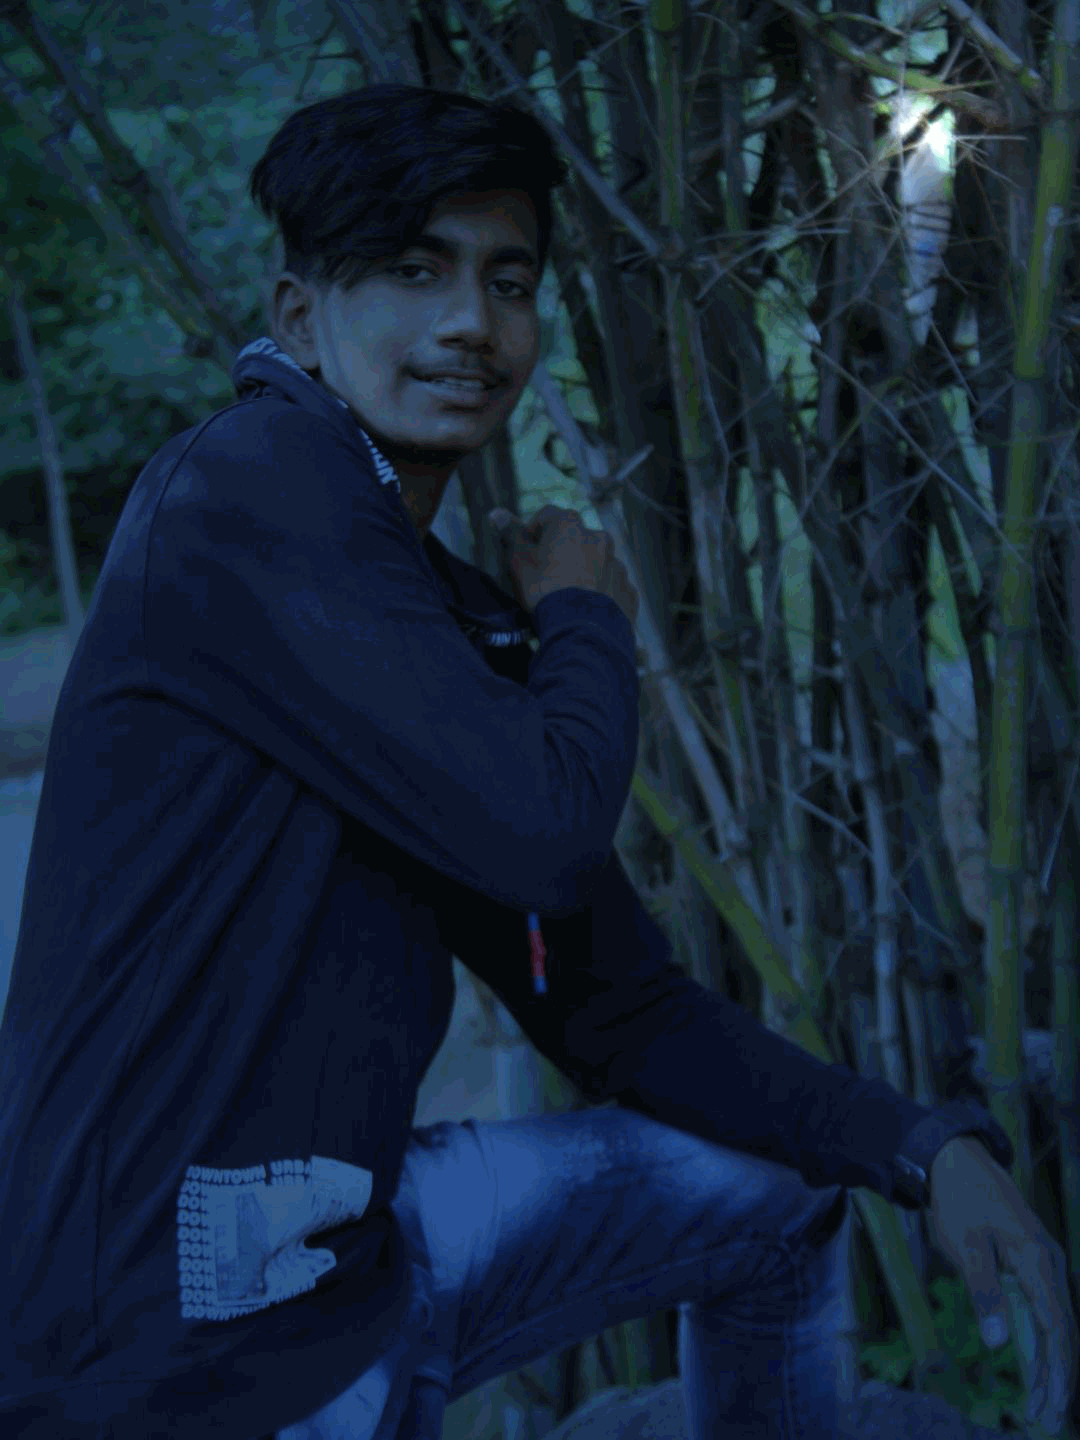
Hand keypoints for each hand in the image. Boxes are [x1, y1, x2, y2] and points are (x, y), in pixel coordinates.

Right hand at [488, 505, 639, 628]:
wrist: (582, 629)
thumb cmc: (544, 589)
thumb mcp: (519, 562)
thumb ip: (511, 535)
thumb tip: (497, 513)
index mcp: (570, 525)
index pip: (546, 516)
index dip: (533, 532)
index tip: (526, 553)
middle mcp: (599, 537)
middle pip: (575, 538)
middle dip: (562, 551)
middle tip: (548, 576)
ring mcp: (617, 563)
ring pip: (596, 561)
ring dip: (584, 570)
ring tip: (570, 595)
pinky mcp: (628, 589)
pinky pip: (611, 585)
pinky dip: (601, 590)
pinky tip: (588, 608)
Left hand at [929, 1136, 1078, 1434]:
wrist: (955, 1158)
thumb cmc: (958, 1200)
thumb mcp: (965, 1245)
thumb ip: (984, 1292)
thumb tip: (999, 1343)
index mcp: (1038, 1261)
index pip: (1057, 1328)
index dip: (1058, 1371)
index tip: (1052, 1406)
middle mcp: (1049, 1264)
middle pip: (1063, 1330)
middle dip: (1057, 1376)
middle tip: (1045, 1417)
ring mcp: (1043, 1262)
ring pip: (1055, 1321)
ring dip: (1050, 1362)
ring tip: (1040, 1402)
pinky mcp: (1031, 1262)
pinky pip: (1044, 1307)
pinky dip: (1042, 1339)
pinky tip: (1034, 1363)